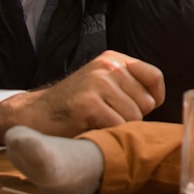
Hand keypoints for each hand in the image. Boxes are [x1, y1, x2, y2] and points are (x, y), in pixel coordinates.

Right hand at [0, 50, 164, 144]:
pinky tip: (90, 128)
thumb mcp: (103, 83)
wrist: (33, 114)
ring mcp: (98, 83)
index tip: (140, 108)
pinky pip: (117, 126)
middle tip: (107, 116)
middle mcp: (108, 67)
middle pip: (146, 102)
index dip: (153, 98)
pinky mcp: (88, 103)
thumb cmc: (74, 104)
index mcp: (115, 59)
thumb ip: (129, 85)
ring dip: (119, 127)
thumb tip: (160, 101)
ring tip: (98, 121)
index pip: (154, 77)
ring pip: (134, 117)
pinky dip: (107, 134)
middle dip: (132, 115)